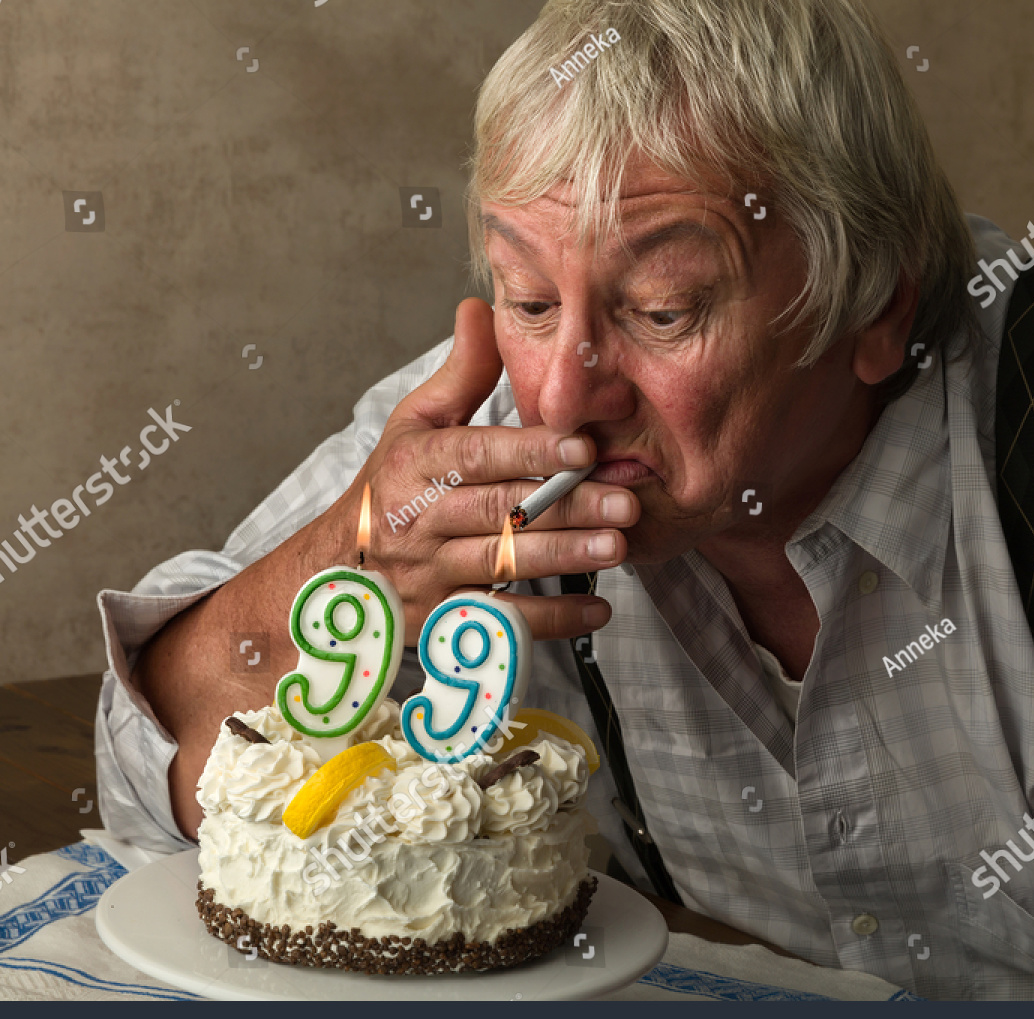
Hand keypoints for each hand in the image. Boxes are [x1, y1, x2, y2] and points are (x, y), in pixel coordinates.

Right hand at [319, 297, 635, 639]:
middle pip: (499, 512)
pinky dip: (552, 621)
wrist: (336, 571)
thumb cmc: (389, 488)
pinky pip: (501, 623)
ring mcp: (431, 574)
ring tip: (616, 547)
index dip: (531, 451)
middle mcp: (421, 520)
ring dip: (563, 559)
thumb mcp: (414, 425)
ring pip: (503, 566)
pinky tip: (597, 609)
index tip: (582, 446)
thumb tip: (481, 307)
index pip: (478, 454)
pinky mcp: (444, 620)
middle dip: (566, 508)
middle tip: (623, 503)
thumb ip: (460, 374)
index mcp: (417, 465)